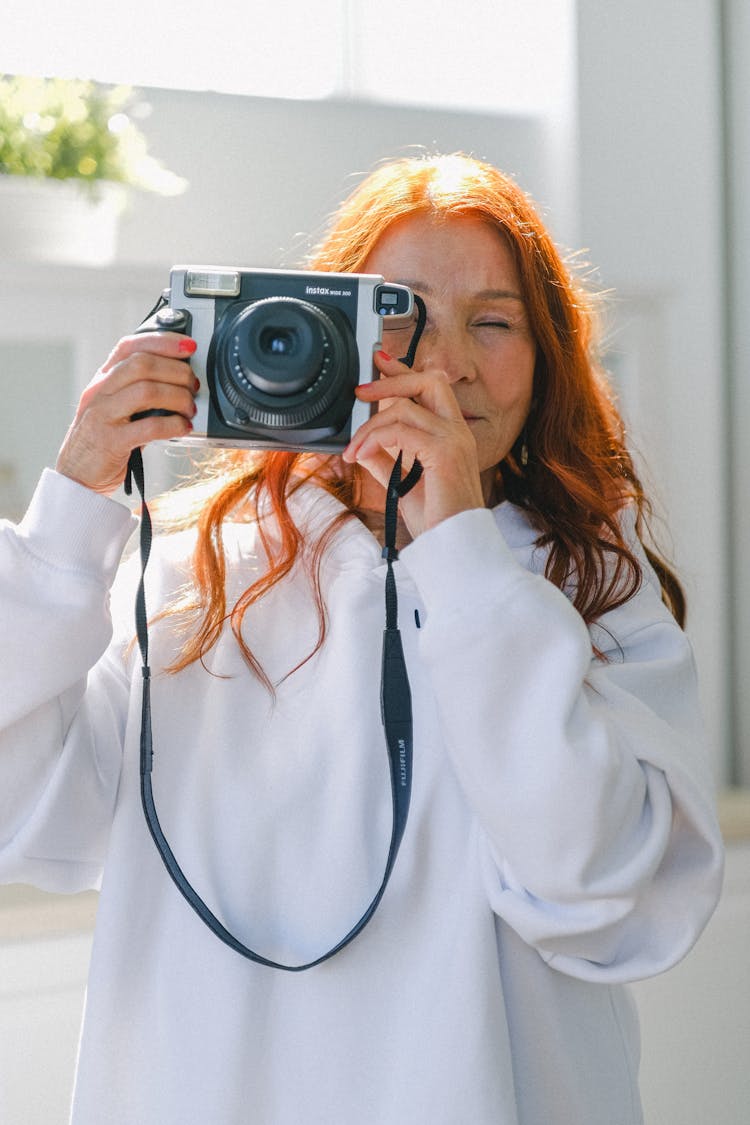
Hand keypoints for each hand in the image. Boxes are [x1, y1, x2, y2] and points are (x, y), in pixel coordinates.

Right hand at [56, 332, 197, 494]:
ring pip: (146, 391)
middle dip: (177, 371)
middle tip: (194, 385)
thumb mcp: (118, 409)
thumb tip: (182, 382)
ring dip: (178, 397)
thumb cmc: (104, 441)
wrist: (76, 475)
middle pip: (142, 364)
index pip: (130, 346)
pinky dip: (173, 425)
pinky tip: (183, 428)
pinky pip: (148, 426)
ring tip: (190, 409)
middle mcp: (100, 392)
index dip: (162, 341)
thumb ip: (141, 393)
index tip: (189, 345)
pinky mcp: (110, 441)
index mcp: (103, 379)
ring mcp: (103, 415)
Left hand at [342, 351, 485, 539]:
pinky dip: (374, 440)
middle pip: (428, 381)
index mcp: (452, 435)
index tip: (380, 361)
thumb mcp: (403, 484)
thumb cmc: (437, 520)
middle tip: (359, 393)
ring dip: (369, 426)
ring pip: (405, 408)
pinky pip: (401, 431)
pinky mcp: (445, 453)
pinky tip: (361, 456)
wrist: (454, 546)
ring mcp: (454, 440)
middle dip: (390, 381)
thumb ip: (386, 460)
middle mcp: (458, 432)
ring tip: (353, 450)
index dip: (404, 371)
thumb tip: (363, 444)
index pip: (431, 388)